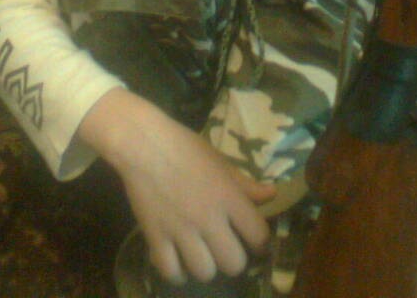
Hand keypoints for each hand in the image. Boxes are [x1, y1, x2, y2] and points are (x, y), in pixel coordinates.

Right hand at [80, 89, 274, 284]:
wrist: (144, 143)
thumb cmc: (185, 147)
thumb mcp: (220, 161)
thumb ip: (245, 184)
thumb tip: (272, 194)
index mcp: (228, 196)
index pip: (258, 235)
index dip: (260, 243)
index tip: (254, 241)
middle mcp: (208, 218)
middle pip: (233, 263)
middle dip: (233, 260)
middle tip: (226, 249)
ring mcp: (181, 230)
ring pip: (204, 272)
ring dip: (206, 267)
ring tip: (202, 256)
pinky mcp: (156, 236)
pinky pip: (170, 271)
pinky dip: (176, 273)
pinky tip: (179, 263)